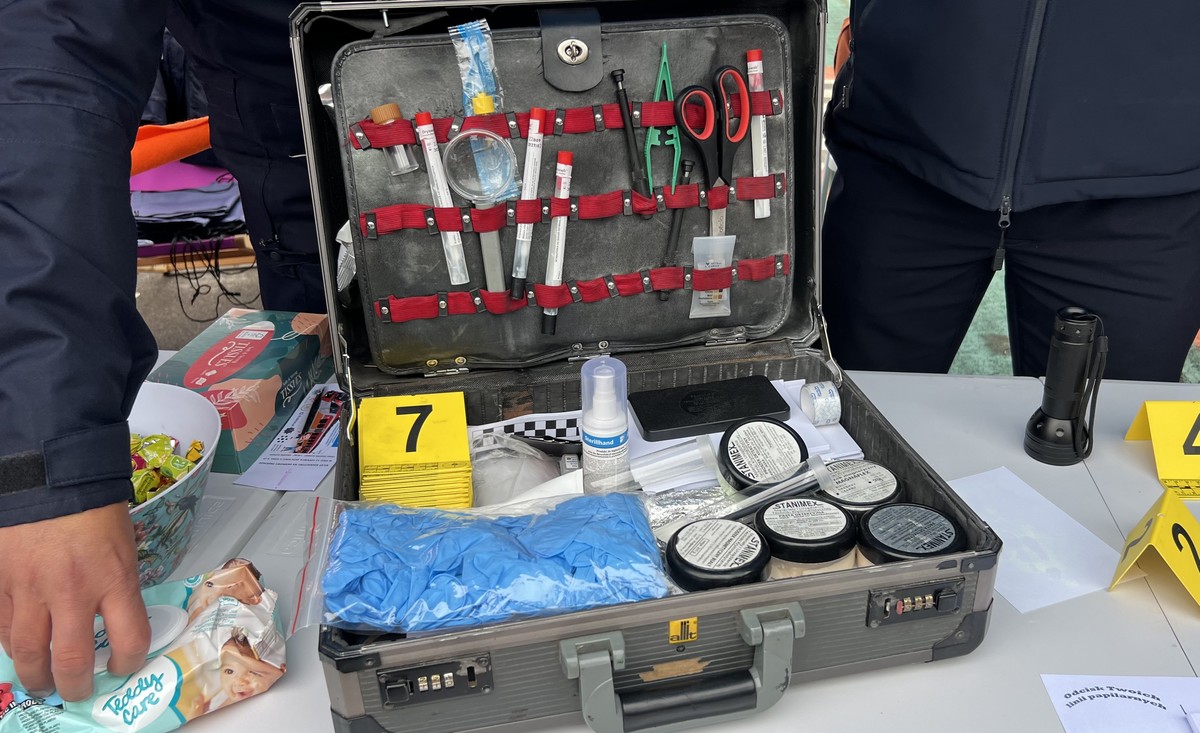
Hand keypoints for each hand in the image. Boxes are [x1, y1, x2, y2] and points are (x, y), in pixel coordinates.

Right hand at [0, 503, 149, 700]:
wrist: (48, 479)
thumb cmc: (93, 509)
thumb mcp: (122, 547)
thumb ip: (117, 585)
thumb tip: (115, 618)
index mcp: (114, 579)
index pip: (130, 639)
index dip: (129, 662)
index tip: (124, 666)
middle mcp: (73, 591)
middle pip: (72, 660)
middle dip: (76, 686)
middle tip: (77, 691)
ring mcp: (31, 590)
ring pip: (28, 653)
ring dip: (37, 676)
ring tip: (44, 682)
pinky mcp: (1, 585)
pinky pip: (3, 629)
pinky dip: (12, 645)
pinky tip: (20, 650)